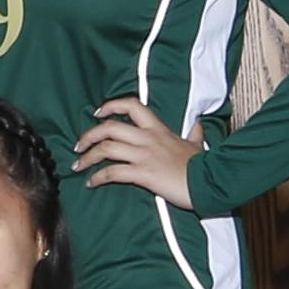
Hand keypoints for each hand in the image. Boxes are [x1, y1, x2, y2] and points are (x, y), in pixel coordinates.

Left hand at [77, 98, 201, 205]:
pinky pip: (113, 172)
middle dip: (89, 136)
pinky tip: (91, 183)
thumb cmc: (202, 166)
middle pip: (109, 127)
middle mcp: (148, 138)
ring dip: (87, 157)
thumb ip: (194, 134)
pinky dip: (98, 177)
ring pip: (106, 148)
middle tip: (79, 146)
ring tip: (78, 165)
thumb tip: (198, 125)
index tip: (98, 112)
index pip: (131, 106)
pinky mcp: (144, 174)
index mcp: (158, 129)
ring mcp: (145, 155)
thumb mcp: (196, 145)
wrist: (210, 181)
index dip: (111, 106)